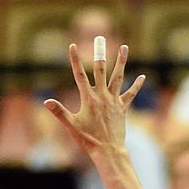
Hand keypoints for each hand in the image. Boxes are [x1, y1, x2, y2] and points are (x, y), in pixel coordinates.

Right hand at [43, 41, 145, 158]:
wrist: (108, 150)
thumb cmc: (88, 140)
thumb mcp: (71, 126)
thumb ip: (59, 112)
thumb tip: (46, 102)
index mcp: (88, 99)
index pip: (80, 75)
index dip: (75, 60)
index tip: (72, 46)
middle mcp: (102, 96)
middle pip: (100, 70)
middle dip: (99, 53)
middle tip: (99, 38)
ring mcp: (113, 101)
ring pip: (118, 77)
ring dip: (121, 61)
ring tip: (124, 47)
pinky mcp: (122, 108)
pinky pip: (130, 94)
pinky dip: (136, 85)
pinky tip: (141, 76)